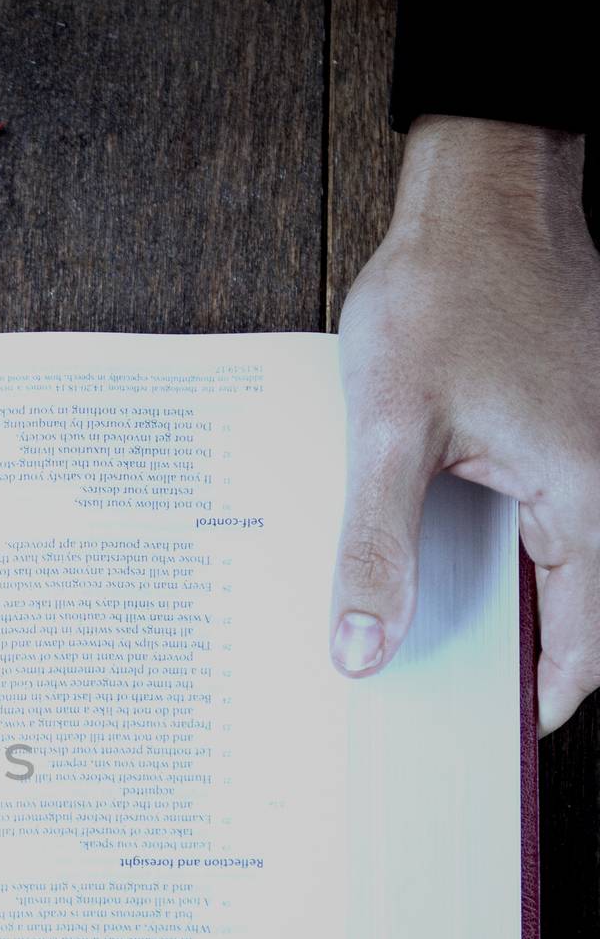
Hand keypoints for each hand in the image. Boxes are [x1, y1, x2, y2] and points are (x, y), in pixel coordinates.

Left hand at [332, 114, 599, 734]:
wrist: (480, 198)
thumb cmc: (442, 295)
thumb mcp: (386, 434)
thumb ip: (375, 548)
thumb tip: (362, 649)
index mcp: (586, 495)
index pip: (584, 644)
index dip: (540, 703)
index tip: (486, 740)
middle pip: (576, 613)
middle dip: (511, 664)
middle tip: (436, 700)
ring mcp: (593, 454)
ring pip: (559, 567)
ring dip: (502, 609)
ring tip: (423, 640)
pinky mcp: (566, 431)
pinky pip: (543, 517)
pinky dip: (497, 554)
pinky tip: (433, 562)